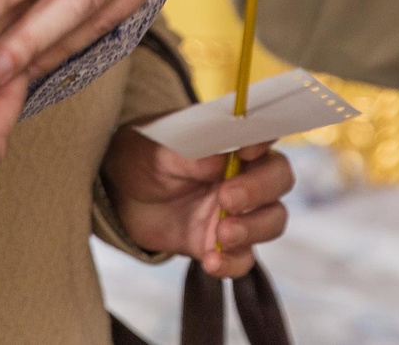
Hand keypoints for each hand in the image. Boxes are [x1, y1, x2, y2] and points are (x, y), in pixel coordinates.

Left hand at [101, 129, 292, 278]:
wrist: (119, 193)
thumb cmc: (143, 156)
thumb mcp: (155, 148)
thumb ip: (188, 152)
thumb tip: (220, 159)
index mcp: (231, 141)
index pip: (264, 134)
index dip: (264, 142)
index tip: (246, 152)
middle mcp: (243, 174)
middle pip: (278, 179)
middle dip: (259, 190)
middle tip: (226, 198)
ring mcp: (237, 211)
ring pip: (272, 220)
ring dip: (253, 229)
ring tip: (222, 234)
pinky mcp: (222, 244)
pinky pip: (243, 259)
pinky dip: (232, 263)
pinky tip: (210, 261)